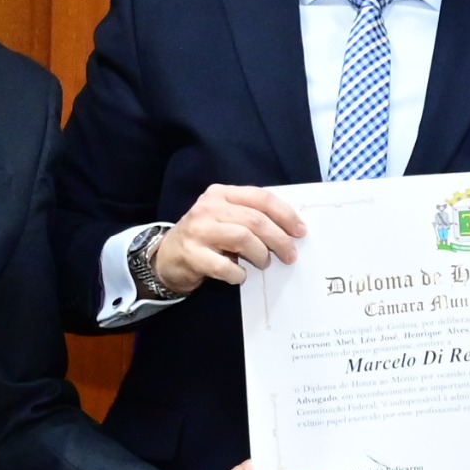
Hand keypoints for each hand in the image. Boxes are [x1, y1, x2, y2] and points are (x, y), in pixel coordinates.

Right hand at [148, 184, 306, 294]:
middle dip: (279, 239)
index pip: (261, 197)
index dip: (285, 214)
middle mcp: (208, 207)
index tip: (300, 231)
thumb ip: (251, 216)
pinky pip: (225, 266)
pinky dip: (238, 274)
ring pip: (243, 238)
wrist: (168, 257)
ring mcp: (198, 230)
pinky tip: (240, 275)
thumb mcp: (226, 218)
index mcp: (221, 193)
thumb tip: (290, 230)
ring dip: (260, 255)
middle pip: (255, 220)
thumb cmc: (207, 237)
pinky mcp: (191, 254)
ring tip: (263, 264)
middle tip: (290, 256)